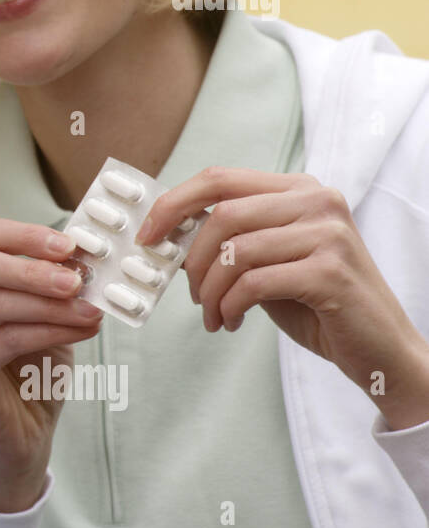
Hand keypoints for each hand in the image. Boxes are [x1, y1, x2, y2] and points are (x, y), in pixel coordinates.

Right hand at [0, 219, 101, 511]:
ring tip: (91, 311)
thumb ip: (54, 284)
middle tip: (78, 279)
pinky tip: (80, 331)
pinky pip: (4, 339)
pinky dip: (47, 331)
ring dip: (49, 304)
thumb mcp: (46, 313)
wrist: (22, 432)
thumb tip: (84, 255)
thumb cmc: (31, 368)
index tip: (70, 245)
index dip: (26, 236)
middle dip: (33, 268)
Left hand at [140, 166, 428, 428]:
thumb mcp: (268, 260)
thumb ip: (230, 239)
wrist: (380, 349)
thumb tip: (168, 235)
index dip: (173, 204)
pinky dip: (229, 306)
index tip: (146, 236)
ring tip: (213, 315)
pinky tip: (231, 322)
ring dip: (209, 291)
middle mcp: (317, 200)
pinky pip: (253, 283)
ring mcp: (329, 233)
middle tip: (191, 294)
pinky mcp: (330, 271)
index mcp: (299, 189)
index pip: (219, 178)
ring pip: (234, 251)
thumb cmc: (316, 303)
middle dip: (192, 260)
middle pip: (222, 214)